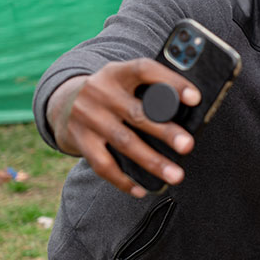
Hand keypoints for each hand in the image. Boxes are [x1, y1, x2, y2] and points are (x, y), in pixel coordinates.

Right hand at [47, 59, 200, 197]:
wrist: (63, 100)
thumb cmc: (111, 91)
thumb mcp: (124, 79)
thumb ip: (148, 87)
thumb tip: (191, 107)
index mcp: (117, 72)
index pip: (145, 70)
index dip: (171, 82)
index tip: (195, 98)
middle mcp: (101, 93)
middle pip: (137, 113)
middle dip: (165, 132)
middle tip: (188, 145)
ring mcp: (89, 118)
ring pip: (124, 142)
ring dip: (152, 161)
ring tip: (175, 175)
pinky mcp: (81, 140)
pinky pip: (103, 165)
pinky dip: (124, 180)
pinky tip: (142, 190)